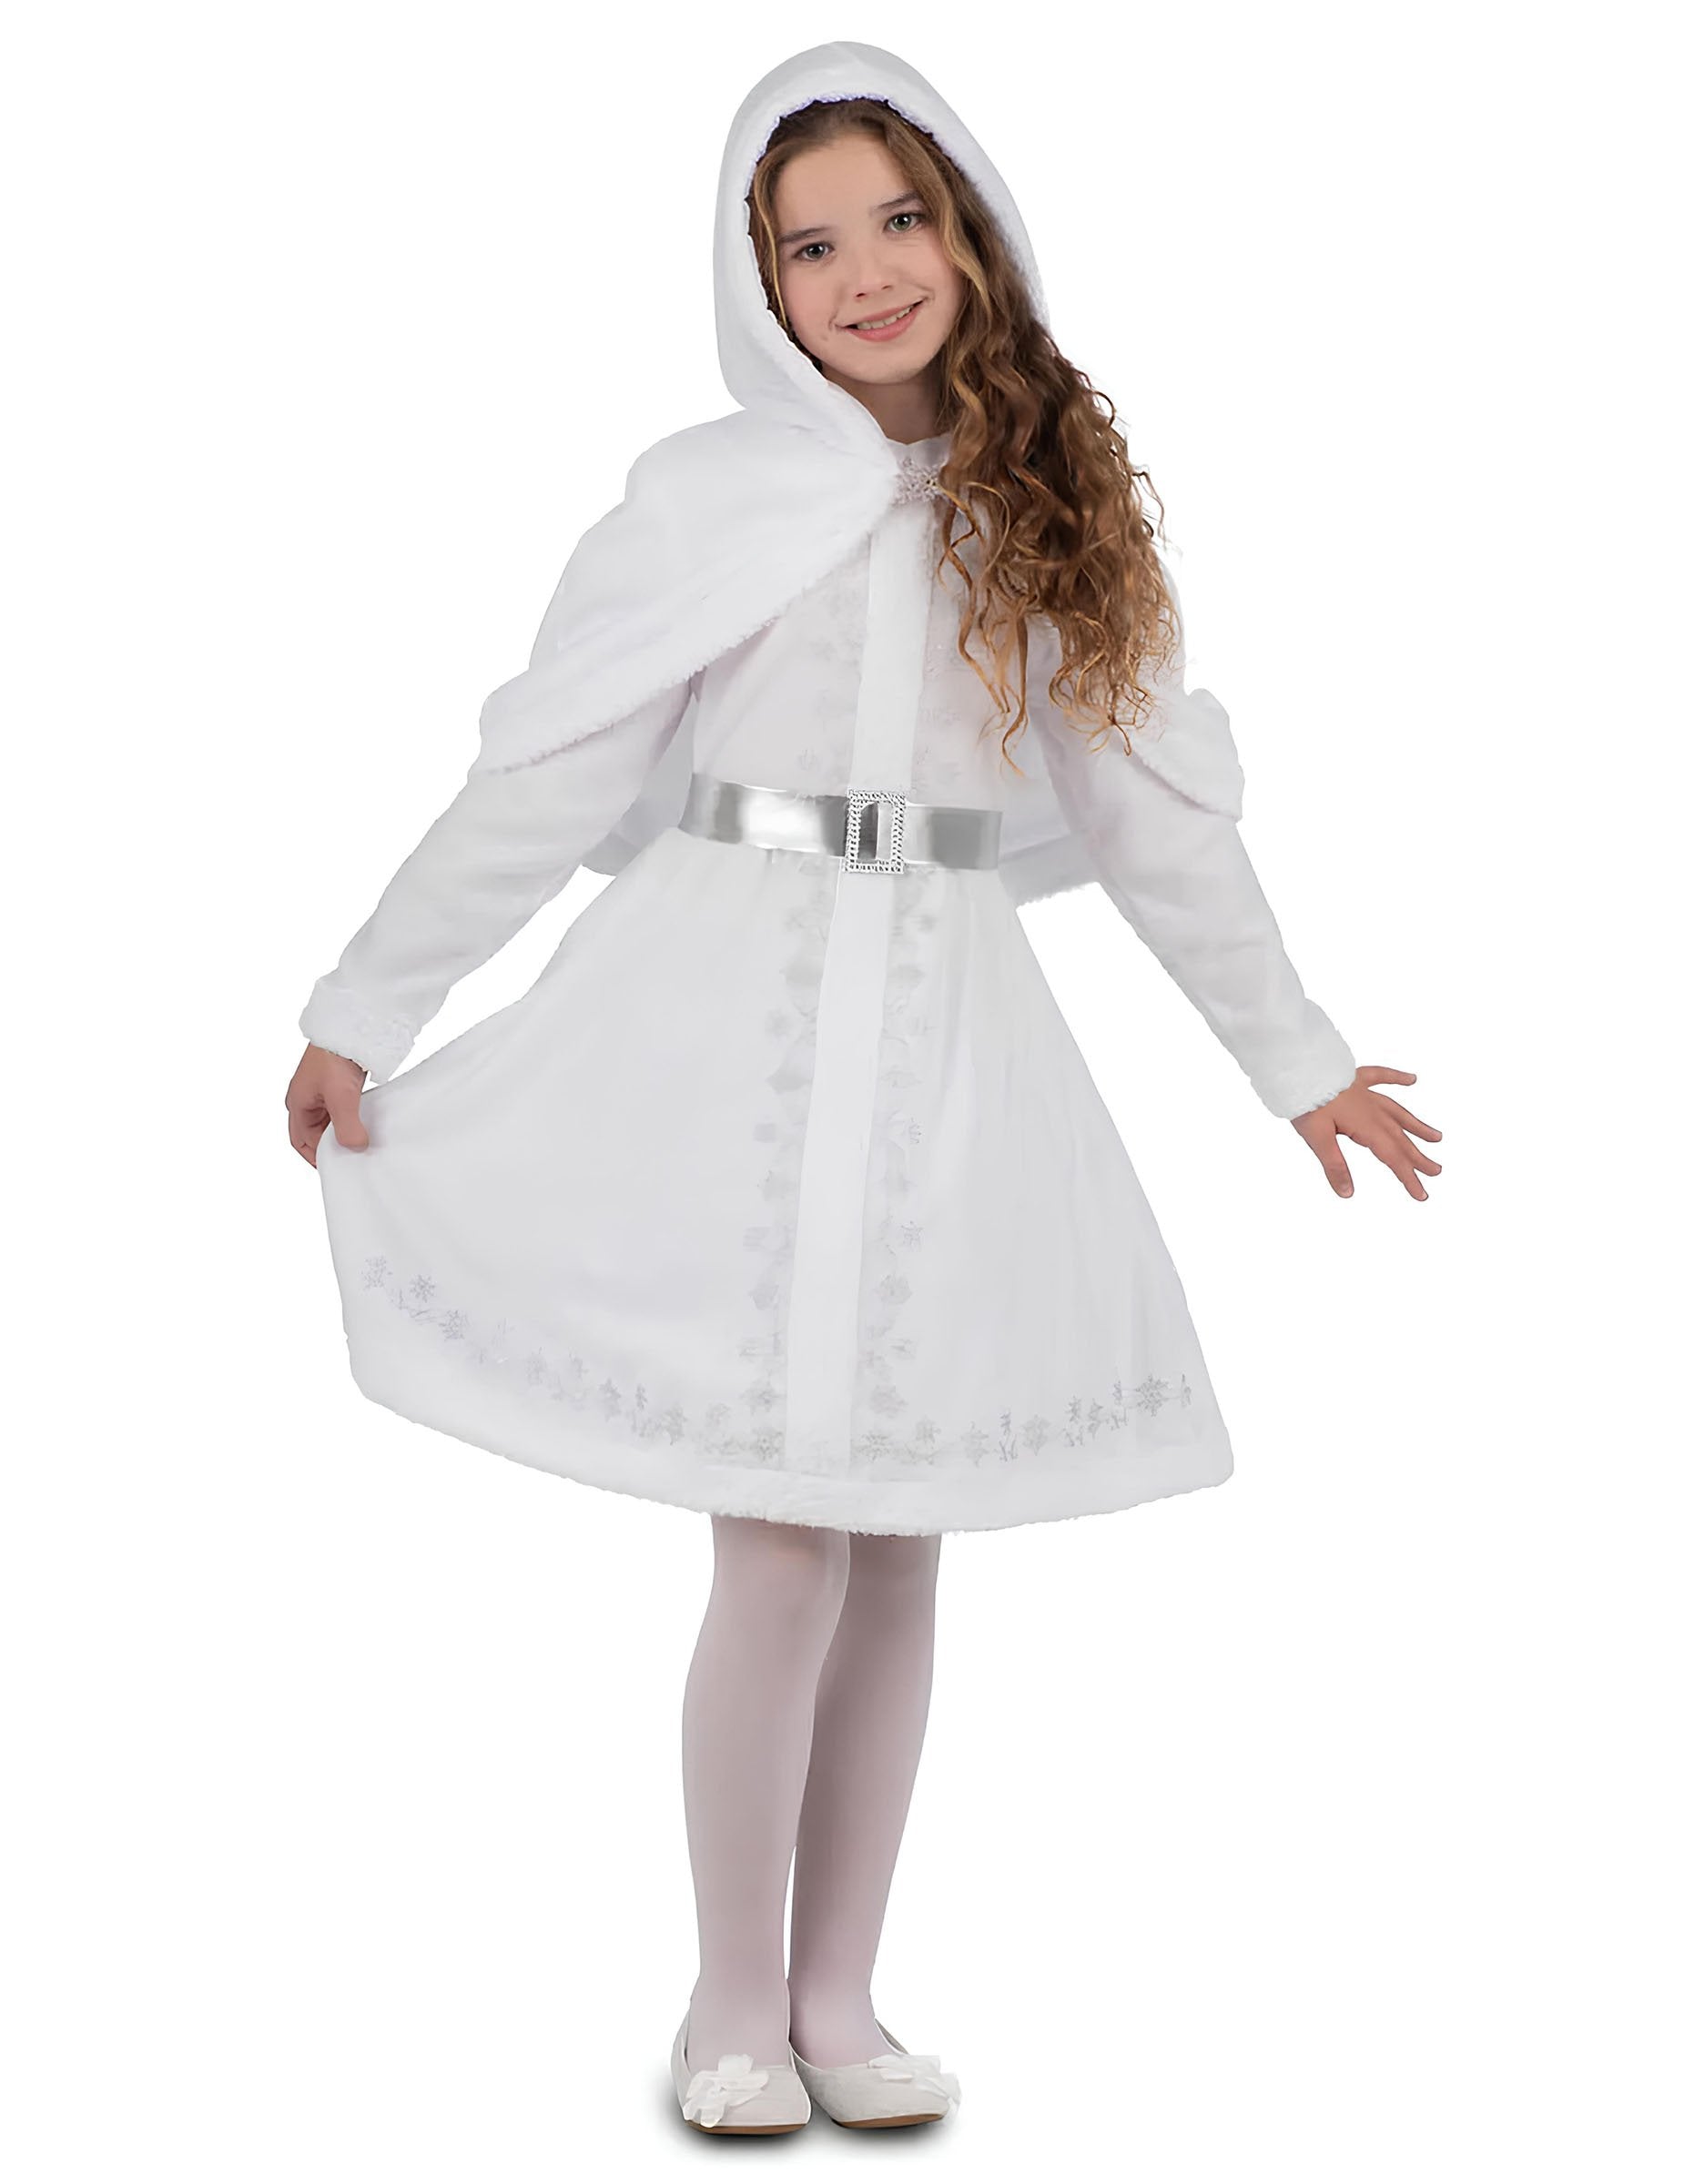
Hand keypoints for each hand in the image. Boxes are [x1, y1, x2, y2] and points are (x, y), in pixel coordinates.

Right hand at [287, 1042, 370, 1165]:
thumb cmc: (334, 1055)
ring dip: (343, 1131)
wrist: (350, 1024)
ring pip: (330, 1121)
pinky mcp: (337, 1082)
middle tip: (351, 1158)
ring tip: (361, 1142)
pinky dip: (351, 1118)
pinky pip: (342, 1109)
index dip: (317, 1157)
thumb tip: (355, 1148)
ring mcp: (321, 1090)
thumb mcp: (340, 1097)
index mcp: (297, 1103)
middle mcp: (306, 1098)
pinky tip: (366, 1122)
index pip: (302, 1141)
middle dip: (330, 1146)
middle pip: (315, 1133)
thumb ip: (347, 1126)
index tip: (338, 1168)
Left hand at [1292, 1065, 1440, 1199]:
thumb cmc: (1305, 1102)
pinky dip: (1397, 1077)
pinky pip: (1381, 1076)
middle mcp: (1372, 1109)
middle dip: (1417, 1158)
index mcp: (1366, 1126)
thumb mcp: (1317, 1139)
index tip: (1422, 1195)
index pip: (1392, 1157)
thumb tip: (1348, 1193)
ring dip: (1417, 1126)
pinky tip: (1412, 1079)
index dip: (1408, 1177)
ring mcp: (1365, 1092)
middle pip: (1400, 1138)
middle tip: (1435, 1171)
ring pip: (1397, 1111)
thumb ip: (1335, 1166)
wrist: (1296, 1069)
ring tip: (1436, 1137)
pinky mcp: (1355, 1078)